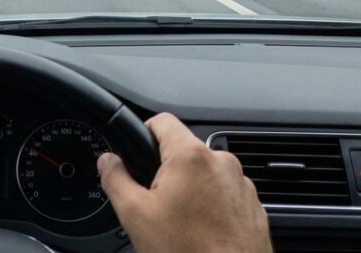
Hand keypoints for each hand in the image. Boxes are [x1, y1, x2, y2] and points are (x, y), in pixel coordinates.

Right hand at [97, 113, 270, 252]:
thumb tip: (108, 161)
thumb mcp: (135, 214)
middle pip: (184, 150)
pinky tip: (202, 230)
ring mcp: (241, 184)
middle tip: (156, 202)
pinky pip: (225, 194)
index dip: (143, 132)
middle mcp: (221, 163)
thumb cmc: (188, 251)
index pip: (162, 121)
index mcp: (190, 156)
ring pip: (206, 174)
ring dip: (191, 189)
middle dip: (167, 171)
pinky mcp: (253, 206)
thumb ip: (116, 179)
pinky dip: (212, 205)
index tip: (137, 151)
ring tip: (181, 222)